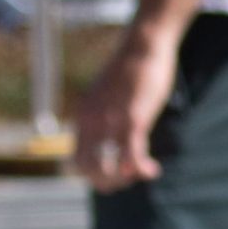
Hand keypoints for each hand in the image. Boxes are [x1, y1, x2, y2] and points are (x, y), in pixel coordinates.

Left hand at [73, 21, 181, 190]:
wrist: (142, 45)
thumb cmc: (130, 70)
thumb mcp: (109, 95)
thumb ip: (105, 115)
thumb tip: (110, 132)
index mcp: (81, 116)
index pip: (75, 161)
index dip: (94, 175)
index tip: (115, 170)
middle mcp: (90, 121)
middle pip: (87, 170)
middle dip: (108, 183)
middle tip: (130, 177)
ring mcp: (110, 121)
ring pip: (107, 168)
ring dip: (125, 180)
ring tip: (143, 173)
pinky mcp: (133, 119)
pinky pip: (131, 156)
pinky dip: (140, 169)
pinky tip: (152, 170)